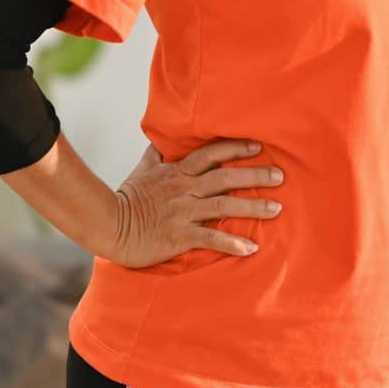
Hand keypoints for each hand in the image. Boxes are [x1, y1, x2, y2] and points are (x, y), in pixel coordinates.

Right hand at [103, 138, 283, 268]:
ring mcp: (183, 211)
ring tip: (276, 209)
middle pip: (225, 176)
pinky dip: (231, 243)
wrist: (108, 226)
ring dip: (252, 206)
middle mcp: (184, 188)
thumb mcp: (142, 170)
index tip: (257, 147)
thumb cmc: (126, 199)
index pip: (210, 154)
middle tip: (280, 176)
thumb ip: (156, 155)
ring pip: (223, 204)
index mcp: (177, 172)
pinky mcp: (179, 235)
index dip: (234, 148)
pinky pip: (210, 238)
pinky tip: (251, 248)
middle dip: (254, 175)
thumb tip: (161, 140)